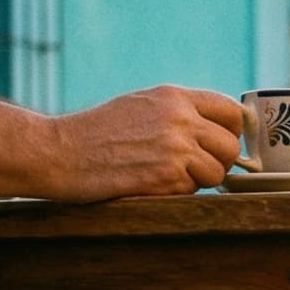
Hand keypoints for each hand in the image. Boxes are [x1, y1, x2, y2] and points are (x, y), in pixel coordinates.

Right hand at [39, 86, 245, 200]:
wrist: (58, 152)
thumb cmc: (96, 132)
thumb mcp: (141, 105)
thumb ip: (179, 113)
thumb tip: (217, 129)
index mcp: (174, 97)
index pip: (231, 111)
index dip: (230, 132)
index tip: (219, 144)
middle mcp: (180, 119)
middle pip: (229, 146)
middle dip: (217, 161)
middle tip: (194, 168)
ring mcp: (175, 148)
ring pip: (216, 172)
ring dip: (197, 181)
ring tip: (165, 175)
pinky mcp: (165, 177)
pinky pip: (192, 191)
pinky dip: (176, 193)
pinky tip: (149, 183)